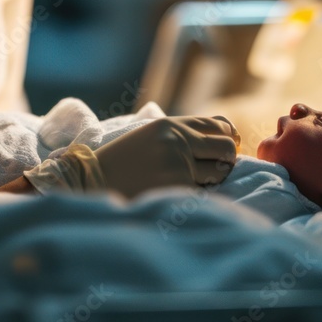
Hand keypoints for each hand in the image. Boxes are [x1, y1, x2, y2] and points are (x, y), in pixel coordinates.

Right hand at [94, 116, 240, 197]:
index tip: (224, 149)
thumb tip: (230, 138)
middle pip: (227, 148)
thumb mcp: (151, 137)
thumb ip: (183, 135)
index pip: (219, 124)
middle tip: (212, 171)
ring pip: (220, 173)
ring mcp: (179, 165)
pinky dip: (199, 197)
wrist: (92, 182)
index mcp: (170, 125)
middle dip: (227, 160)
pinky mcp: (178, 189)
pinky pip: (205, 193)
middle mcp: (178, 140)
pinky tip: (180, 196)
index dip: (227, 138)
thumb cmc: (122, 162)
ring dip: (213, 180)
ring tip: (191, 184)